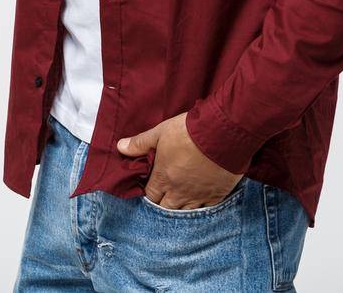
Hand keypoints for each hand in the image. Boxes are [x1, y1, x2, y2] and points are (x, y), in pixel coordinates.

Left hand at [117, 112, 243, 209]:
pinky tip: (200, 201)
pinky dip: (201, 207)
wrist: (222, 134)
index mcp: (163, 178)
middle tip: (165, 195)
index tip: (151, 187)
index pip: (150, 195)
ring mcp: (198, 196)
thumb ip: (140, 143)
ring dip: (181, 207)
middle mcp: (179, 192)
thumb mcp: (160, 132)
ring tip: (180, 200)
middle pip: (165, 208)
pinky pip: (205, 210)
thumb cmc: (188, 131)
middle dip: (162, 203)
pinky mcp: (216, 196)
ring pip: (185, 212)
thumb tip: (120, 147)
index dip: (149, 192)